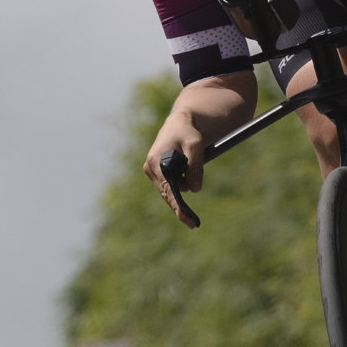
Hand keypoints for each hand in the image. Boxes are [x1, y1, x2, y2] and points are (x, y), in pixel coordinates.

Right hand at [142, 108, 203, 228]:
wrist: (180, 123)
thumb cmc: (187, 131)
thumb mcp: (195, 145)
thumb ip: (195, 167)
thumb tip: (195, 190)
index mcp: (156, 161)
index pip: (167, 189)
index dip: (177, 206)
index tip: (186, 220)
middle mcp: (151, 168)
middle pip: (167, 194)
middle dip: (180, 205)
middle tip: (192, 223)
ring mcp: (153, 171)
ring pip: (170, 190)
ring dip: (183, 187)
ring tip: (191, 169)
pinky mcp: (158, 173)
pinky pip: (170, 186)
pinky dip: (180, 186)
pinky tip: (186, 182)